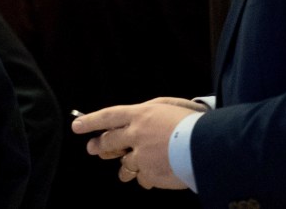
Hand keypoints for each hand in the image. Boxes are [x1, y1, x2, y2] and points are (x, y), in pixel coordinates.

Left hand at [71, 100, 193, 189]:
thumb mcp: (170, 106)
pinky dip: (146, 178)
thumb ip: (150, 112)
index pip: (107, 116)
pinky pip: (142, 178)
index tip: (77, 126)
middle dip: (99, 146)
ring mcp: (141, 156)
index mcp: (140, 115)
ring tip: (126, 170)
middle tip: (93, 149)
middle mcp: (135, 134)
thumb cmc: (194, 122)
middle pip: (109, 141)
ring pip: (124, 164)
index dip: (90, 121)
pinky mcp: (150, 174)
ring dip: (124, 168)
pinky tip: (154, 175)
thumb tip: (138, 118)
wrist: (209, 146)